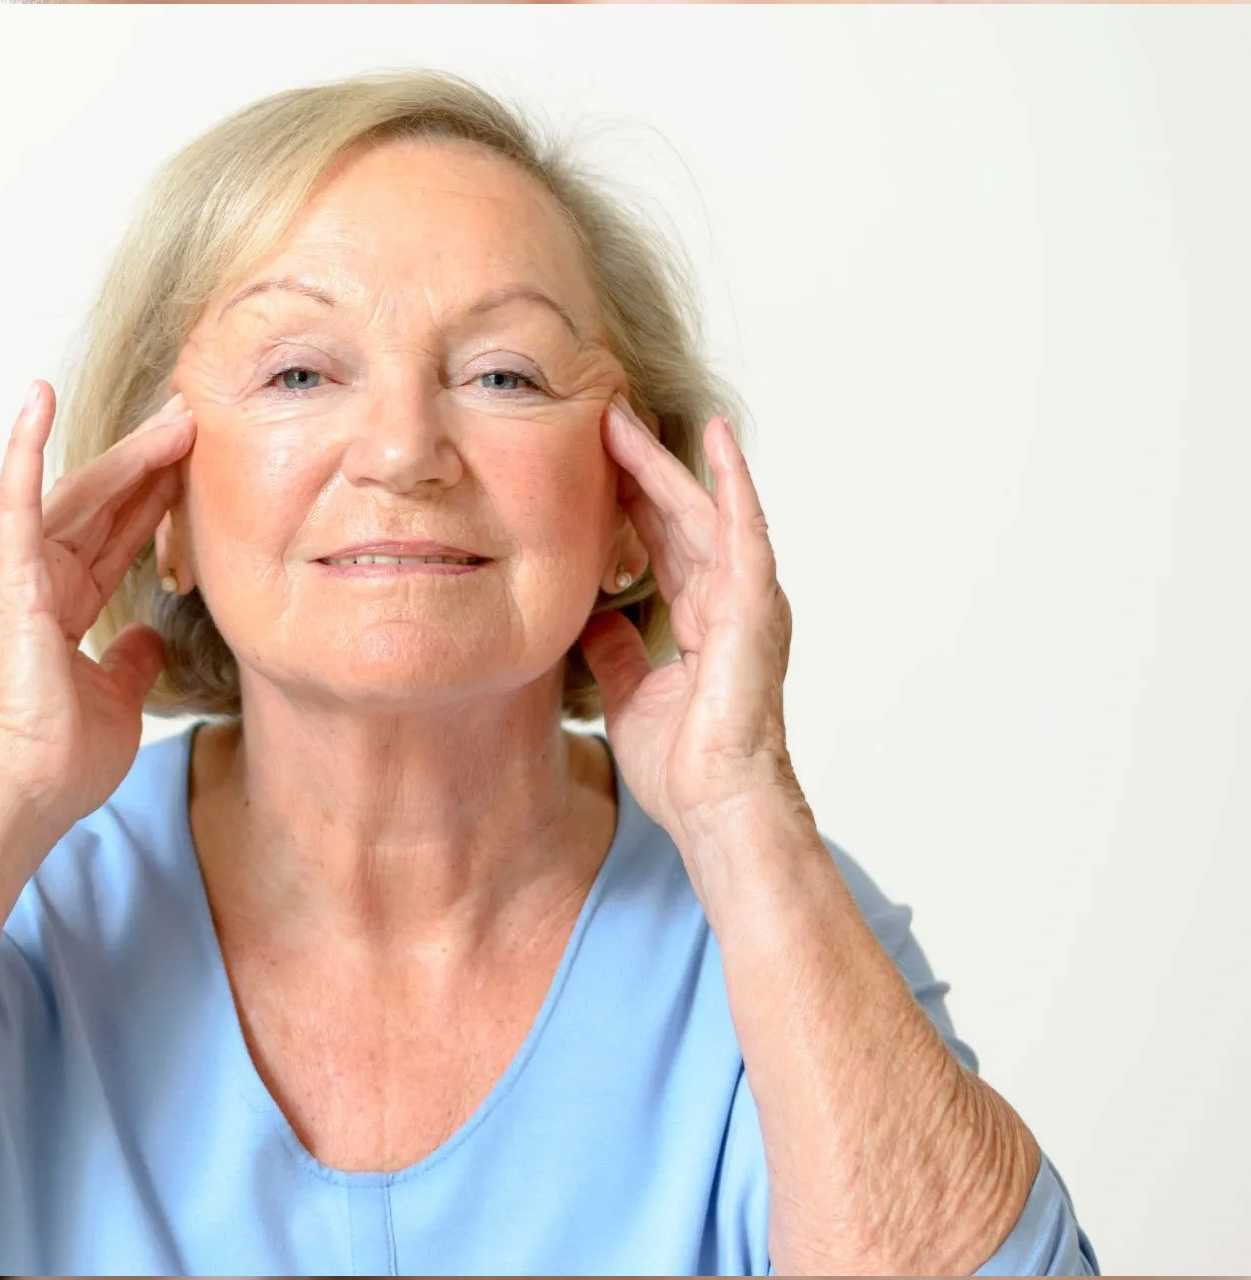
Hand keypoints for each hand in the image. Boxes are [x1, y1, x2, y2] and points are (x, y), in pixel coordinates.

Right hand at [0, 380, 195, 836]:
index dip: (156, 494)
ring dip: (127, 451)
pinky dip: (22, 448)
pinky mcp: (9, 580)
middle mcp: (42, 581)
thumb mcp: (118, 698)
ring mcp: (22, 576)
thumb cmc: (61, 758)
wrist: (29, 791)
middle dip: (152, 459)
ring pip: (80, 494)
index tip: (196, 455)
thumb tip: (149, 637)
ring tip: (173, 413)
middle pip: (105, 503)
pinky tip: (36, 397)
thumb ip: (130, 660)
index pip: (119, 534)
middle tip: (196, 413)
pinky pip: (14, 502)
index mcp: (65, 605)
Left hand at [578, 394, 801, 847]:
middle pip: (676, 515)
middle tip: (600, 413)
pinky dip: (733, 487)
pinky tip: (717, 444)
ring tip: (630, 416)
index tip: (588, 455)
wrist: (716, 809)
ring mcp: (746, 600)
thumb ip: (614, 648)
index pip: (658, 540)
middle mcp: (726, 599)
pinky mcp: (757, 608)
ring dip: (668, 463)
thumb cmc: (684, 765)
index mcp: (698, 617)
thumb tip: (591, 615)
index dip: (626, 497)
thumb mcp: (628, 692)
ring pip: (703, 512)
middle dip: (638, 465)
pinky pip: (746, 534)